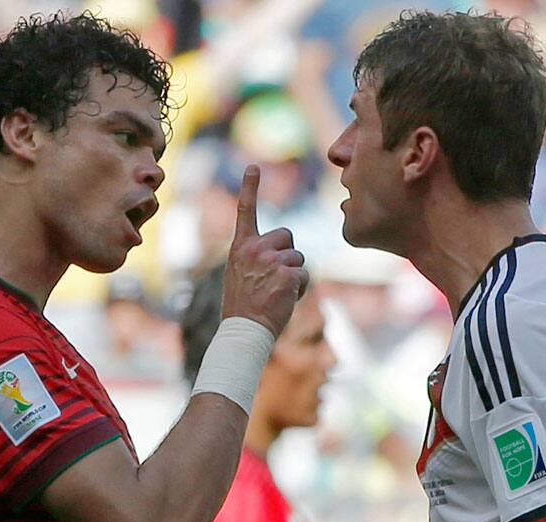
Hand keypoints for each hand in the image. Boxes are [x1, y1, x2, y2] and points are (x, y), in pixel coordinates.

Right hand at [221, 165, 308, 336]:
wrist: (244, 330)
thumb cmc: (242, 306)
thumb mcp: (240, 274)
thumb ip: (256, 257)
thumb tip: (282, 253)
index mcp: (240, 247)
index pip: (245, 211)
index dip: (250, 188)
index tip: (253, 167)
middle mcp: (254, 249)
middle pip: (287, 236)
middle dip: (288, 254)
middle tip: (274, 277)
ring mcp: (271, 260)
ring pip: (298, 257)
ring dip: (294, 274)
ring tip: (277, 292)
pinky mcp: (287, 274)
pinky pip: (304, 274)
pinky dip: (300, 288)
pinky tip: (285, 299)